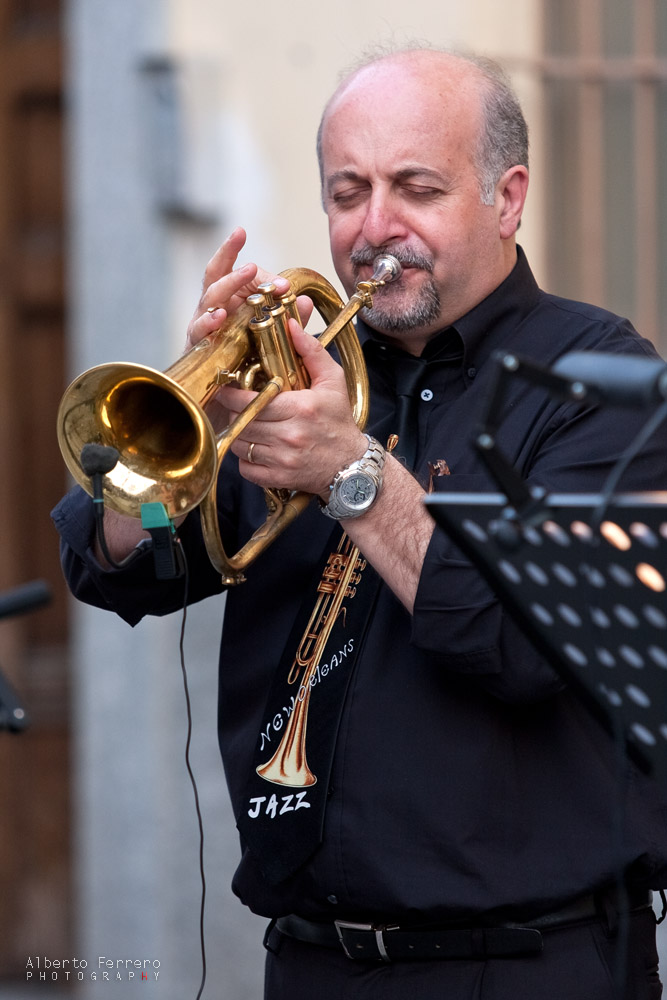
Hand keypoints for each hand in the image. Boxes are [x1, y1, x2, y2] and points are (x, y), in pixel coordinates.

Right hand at [185, 227, 313, 351]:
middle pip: (214, 274)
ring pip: (210, 297)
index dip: (237, 253)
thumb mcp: (273, 333)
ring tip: (246, 273)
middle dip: (226, 255)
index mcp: (227, 298)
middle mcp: (211, 306)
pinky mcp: (196, 345)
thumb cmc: (246, 357)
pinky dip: (208, 322)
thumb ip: (288, 317)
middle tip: (245, 245)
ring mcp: (202, 324)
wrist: (228, 393)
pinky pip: (199, 330)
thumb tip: (305, 301)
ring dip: (229, 284)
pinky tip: (220, 316)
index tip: (241, 233)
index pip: (230, 268)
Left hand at [219, 321, 367, 496]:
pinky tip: (255, 449)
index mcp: (300, 408)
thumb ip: (311, 351)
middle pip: (242, 422)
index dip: (232, 395)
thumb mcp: (333, 381)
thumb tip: (292, 326)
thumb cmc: (339, 422)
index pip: (252, 401)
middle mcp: (290, 435)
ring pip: (240, 445)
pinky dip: (245, 460)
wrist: (351, 466)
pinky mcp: (279, 478)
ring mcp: (283, 459)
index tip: (227, 390)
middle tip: (236, 407)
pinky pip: (246, 469)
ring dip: (238, 435)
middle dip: (234, 413)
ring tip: (246, 426)